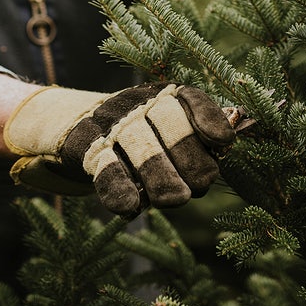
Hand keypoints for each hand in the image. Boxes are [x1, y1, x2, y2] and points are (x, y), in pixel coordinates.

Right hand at [3, 83, 234, 215]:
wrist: (77, 127)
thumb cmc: (143, 136)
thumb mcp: (168, 129)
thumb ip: (198, 137)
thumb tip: (228, 143)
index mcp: (166, 96)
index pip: (193, 100)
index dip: (210, 120)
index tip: (223, 142)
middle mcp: (140, 103)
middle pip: (172, 129)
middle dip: (191, 162)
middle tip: (199, 187)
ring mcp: (111, 124)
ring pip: (143, 151)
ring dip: (161, 180)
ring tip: (175, 200)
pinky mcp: (86, 148)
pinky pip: (106, 170)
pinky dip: (119, 191)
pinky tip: (131, 209)